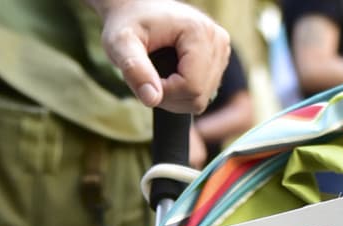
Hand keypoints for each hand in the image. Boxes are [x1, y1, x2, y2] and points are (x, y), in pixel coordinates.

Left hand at [95, 0, 230, 110]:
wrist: (138, 8)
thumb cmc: (129, 23)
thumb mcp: (121, 44)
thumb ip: (134, 70)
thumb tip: (152, 99)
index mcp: (199, 32)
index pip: (191, 87)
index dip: (165, 93)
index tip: (145, 78)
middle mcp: (217, 39)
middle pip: (199, 97)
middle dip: (170, 98)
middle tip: (149, 78)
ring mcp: (221, 49)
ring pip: (202, 100)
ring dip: (175, 97)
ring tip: (158, 75)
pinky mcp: (219, 59)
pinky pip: (204, 95)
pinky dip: (183, 93)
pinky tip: (171, 75)